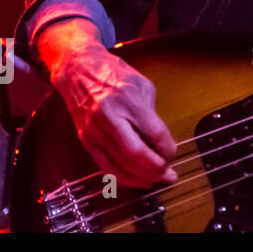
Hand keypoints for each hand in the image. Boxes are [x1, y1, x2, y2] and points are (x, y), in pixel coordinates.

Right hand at [44, 25, 177, 188]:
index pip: (153, 132)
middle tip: (170, 174)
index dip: (167, 148)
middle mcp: (109, 117)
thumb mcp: (143, 86)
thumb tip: (162, 141)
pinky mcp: (86, 141)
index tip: (174, 152)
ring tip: (158, 179)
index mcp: (128, 100)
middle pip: (135, 152)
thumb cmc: (114, 75)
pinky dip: (123, 177)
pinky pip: (105, 166)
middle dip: (156, 168)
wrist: (78, 72)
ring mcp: (95, 131)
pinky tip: (137, 180)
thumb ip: (152, 114)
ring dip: (142, 177)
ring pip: (120, 164)